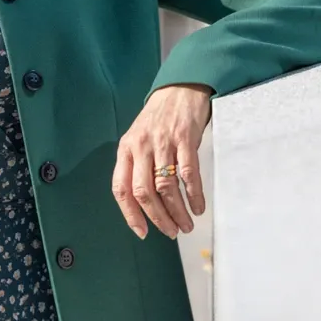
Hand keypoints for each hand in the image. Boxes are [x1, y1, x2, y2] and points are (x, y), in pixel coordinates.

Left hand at [112, 83, 211, 238]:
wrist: (180, 88)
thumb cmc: (159, 118)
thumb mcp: (139, 139)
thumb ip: (136, 165)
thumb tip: (142, 203)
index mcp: (126, 149)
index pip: (121, 188)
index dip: (130, 214)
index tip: (142, 232)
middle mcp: (141, 147)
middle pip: (144, 192)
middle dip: (158, 218)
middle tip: (171, 232)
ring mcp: (163, 142)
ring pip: (166, 186)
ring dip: (177, 211)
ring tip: (186, 225)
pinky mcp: (185, 138)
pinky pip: (188, 173)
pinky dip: (194, 195)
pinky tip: (198, 207)